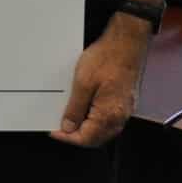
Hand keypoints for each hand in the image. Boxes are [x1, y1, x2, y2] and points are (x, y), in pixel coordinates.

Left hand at [50, 17, 152, 147]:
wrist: (127, 43)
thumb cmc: (108, 59)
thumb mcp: (83, 83)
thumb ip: (75, 109)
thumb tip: (68, 127)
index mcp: (109, 115)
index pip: (86, 139)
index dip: (67, 138)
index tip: (53, 131)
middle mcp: (120, 117)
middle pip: (95, 137)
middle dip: (76, 136)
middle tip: (59, 127)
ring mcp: (124, 110)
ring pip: (102, 129)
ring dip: (86, 128)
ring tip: (69, 117)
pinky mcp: (125, 101)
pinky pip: (108, 118)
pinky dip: (94, 119)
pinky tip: (84, 108)